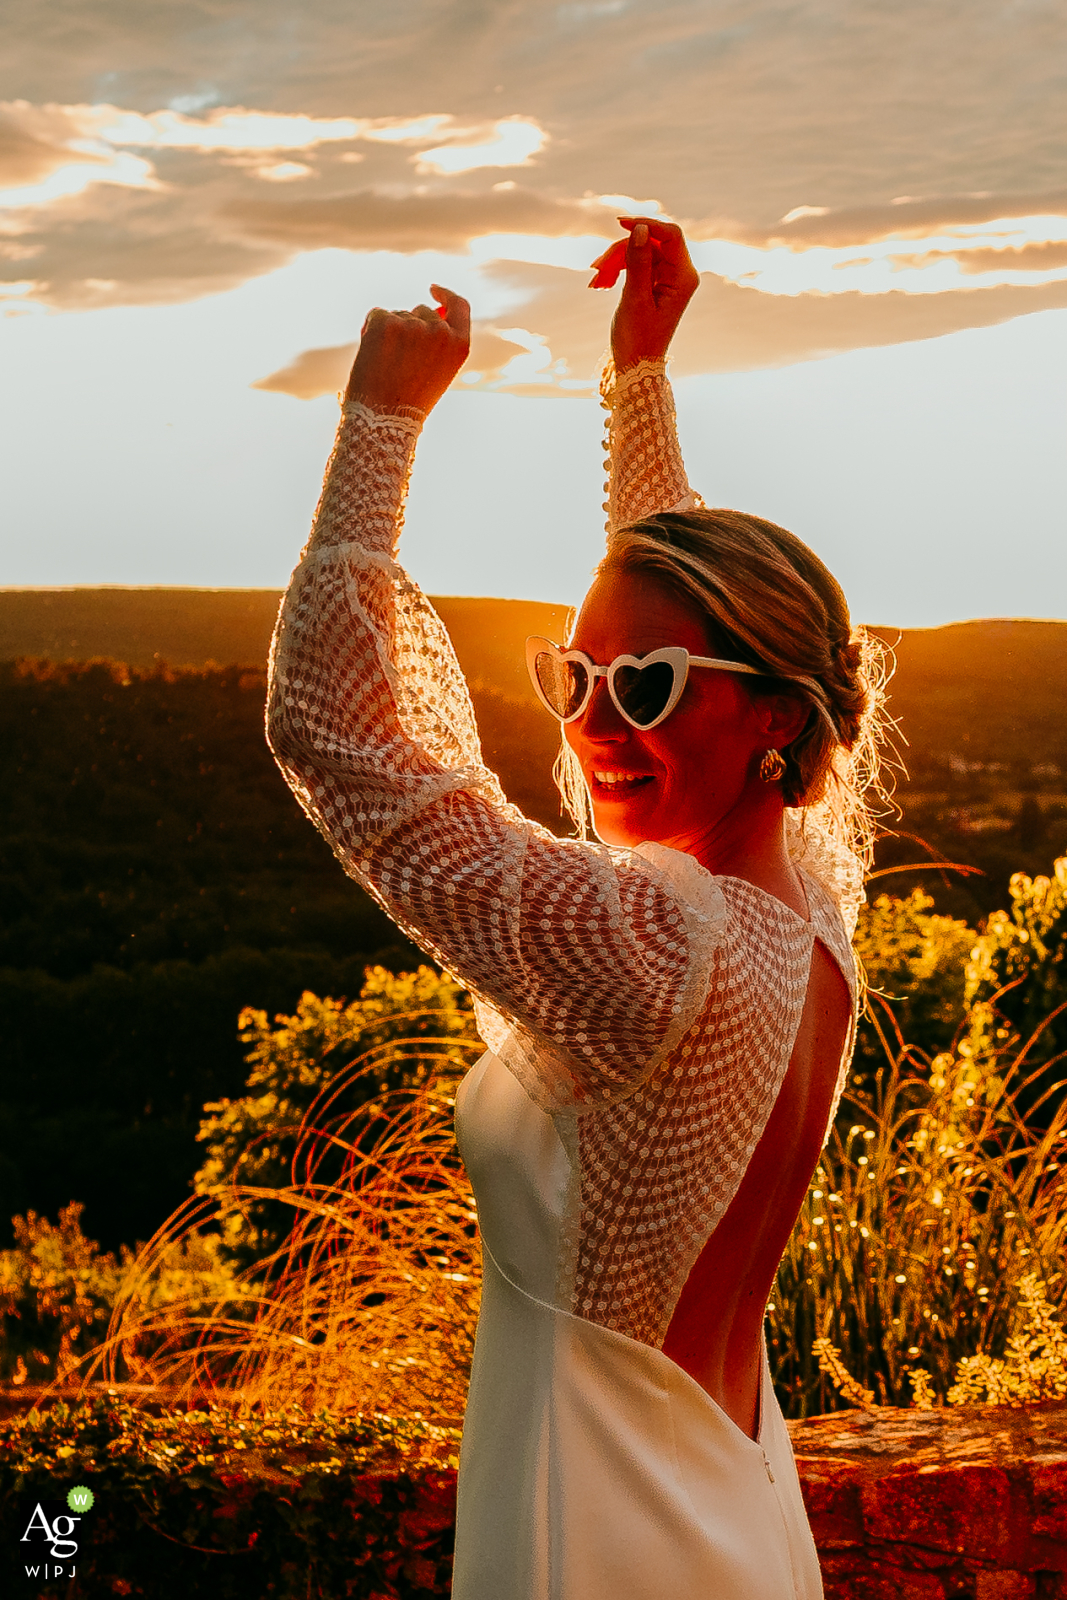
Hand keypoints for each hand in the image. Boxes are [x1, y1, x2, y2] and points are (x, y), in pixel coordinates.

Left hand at [345, 285, 470, 412]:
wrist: (383, 420)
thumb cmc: (409, 401)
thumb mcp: (437, 371)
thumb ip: (439, 340)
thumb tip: (430, 308)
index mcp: (459, 346)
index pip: (459, 306)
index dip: (446, 295)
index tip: (433, 289)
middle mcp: (440, 332)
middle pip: (423, 311)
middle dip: (409, 326)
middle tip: (398, 360)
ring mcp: (414, 325)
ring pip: (399, 314)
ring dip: (390, 331)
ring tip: (386, 364)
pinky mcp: (387, 323)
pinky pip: (377, 314)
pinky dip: (371, 330)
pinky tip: (372, 355)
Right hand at [589, 219, 698, 370]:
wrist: (636, 366)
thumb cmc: (637, 338)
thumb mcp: (635, 298)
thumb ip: (638, 262)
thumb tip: (640, 229)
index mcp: (684, 277)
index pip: (670, 235)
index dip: (646, 224)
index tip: (620, 224)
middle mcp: (680, 274)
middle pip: (650, 242)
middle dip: (622, 251)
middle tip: (596, 268)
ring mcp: (668, 277)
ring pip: (639, 251)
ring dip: (615, 261)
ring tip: (596, 281)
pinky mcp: (655, 282)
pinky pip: (635, 263)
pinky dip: (617, 269)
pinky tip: (600, 283)